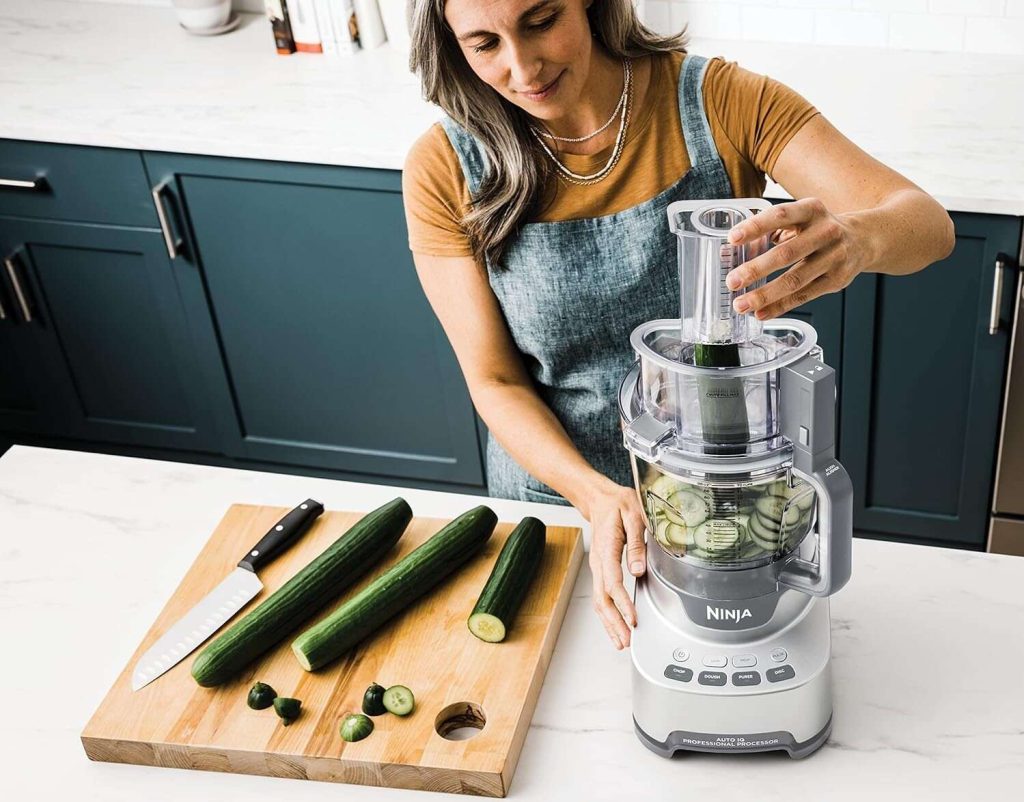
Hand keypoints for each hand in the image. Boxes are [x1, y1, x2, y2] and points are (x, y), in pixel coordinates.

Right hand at [585, 481, 646, 649]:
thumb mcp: (633, 515)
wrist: (598, 499)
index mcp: (607, 549)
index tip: (633, 619)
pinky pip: (601, 596)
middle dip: (614, 622)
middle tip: (626, 640)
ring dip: (609, 623)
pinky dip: (607, 614)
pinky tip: (614, 626)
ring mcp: (597, 567)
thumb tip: (638, 570)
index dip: (623, 603)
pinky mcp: (600, 570)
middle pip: (603, 599)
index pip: (613, 583)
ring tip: (621, 641)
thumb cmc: (617, 504)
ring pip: (599, 601)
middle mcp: (598, 562)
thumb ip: (638, 543)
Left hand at [725, 197, 864, 319]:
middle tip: (732, 281)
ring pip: (795, 280)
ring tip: (741, 304)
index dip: (755, 226)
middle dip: (756, 269)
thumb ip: (770, 230)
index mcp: (812, 210)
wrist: (864, 239)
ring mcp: (834, 258)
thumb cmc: (820, 228)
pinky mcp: (836, 281)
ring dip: (765, 295)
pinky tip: (761, 313)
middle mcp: (826, 232)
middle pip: (787, 253)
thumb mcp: (801, 218)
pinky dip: (779, 306)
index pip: (781, 215)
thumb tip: (732, 250)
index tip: (732, 238)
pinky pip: (803, 296)